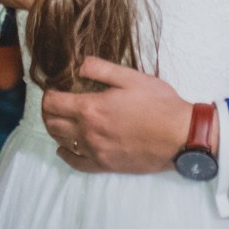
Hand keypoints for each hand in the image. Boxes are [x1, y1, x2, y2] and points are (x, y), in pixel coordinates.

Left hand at [41, 57, 191, 173]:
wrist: (180, 136)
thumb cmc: (159, 104)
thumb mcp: (132, 77)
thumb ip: (102, 69)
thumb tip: (79, 64)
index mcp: (91, 108)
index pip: (53, 103)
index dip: (48, 93)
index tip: (54, 88)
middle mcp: (88, 132)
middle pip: (52, 123)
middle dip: (48, 111)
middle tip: (55, 102)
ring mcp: (95, 151)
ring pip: (61, 142)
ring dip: (55, 129)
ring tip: (61, 119)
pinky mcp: (105, 165)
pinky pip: (76, 163)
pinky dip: (66, 154)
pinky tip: (65, 148)